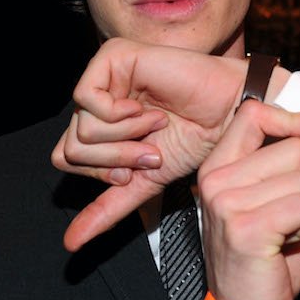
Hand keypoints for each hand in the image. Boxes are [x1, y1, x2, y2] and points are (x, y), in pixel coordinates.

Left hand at [53, 38, 285, 250]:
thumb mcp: (146, 182)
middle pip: (71, 145)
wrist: (231, 115)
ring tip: (158, 123)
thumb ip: (108, 209)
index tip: (143, 166)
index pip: (68, 157)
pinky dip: (120, 115)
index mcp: (103, 124)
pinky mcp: (113, 56)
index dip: (103, 172)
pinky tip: (147, 107)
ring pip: (79, 127)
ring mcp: (105, 75)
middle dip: (115, 159)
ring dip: (125, 137)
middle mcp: (100, 98)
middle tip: (152, 149)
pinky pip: (87, 98)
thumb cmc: (198, 139)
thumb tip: (70, 243)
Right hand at [199, 101, 299, 299]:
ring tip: (281, 231)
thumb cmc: (265, 261)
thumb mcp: (291, 206)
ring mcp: (226, 201)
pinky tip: (282, 244)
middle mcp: (216, 179)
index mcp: (220, 167)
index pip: (254, 113)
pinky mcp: (244, 226)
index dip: (291, 119)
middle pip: (293, 147)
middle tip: (283, 215)